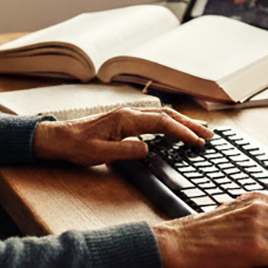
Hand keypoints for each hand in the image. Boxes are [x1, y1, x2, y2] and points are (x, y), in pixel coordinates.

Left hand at [33, 106, 213, 166]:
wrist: (58, 137)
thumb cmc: (76, 146)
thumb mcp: (99, 154)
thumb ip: (125, 152)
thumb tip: (148, 149)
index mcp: (126, 119)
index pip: (162, 123)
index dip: (182, 132)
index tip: (197, 142)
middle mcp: (130, 113)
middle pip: (167, 115)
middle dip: (190, 125)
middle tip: (210, 135)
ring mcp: (128, 115)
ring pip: (163, 115)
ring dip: (182, 122)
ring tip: (200, 131)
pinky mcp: (125, 120)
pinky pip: (154, 119)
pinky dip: (171, 123)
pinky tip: (176, 129)